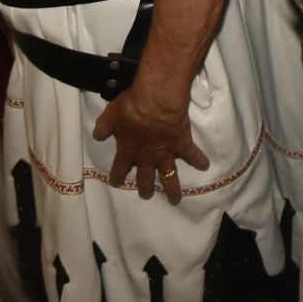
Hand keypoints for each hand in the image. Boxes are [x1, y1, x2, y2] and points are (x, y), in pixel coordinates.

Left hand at [92, 80, 209, 203]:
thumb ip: (103, 127)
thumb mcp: (110, 115)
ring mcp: (166, 153)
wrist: (155, 101)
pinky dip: (199, 160)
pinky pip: (192, 155)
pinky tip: (205, 165)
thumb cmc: (131, 107)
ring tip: (175, 199)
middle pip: (145, 179)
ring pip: (169, 176)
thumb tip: (97, 135)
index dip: (117, 177)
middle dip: (145, 189)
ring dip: (172, 189)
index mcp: (128, 151)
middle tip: (146, 195)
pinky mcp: (182, 145)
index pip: (119, 169)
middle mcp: (147, 157)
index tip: (116, 183)